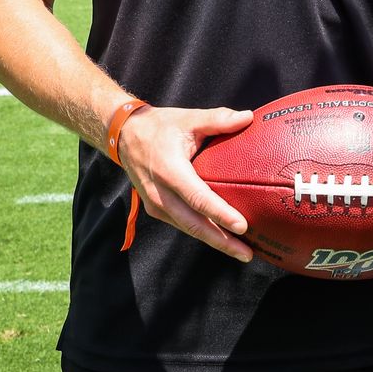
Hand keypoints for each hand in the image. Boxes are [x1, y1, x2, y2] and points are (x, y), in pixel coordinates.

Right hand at [116, 105, 255, 261]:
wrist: (124, 136)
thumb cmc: (161, 126)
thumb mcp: (188, 118)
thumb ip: (218, 119)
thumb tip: (248, 118)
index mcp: (169, 170)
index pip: (198, 198)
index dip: (220, 214)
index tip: (242, 226)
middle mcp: (160, 193)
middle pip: (193, 224)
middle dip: (221, 241)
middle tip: (247, 254)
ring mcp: (156, 204)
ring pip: (188, 228)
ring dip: (214, 241)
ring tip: (240, 251)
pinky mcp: (156, 209)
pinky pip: (182, 224)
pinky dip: (202, 233)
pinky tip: (222, 238)